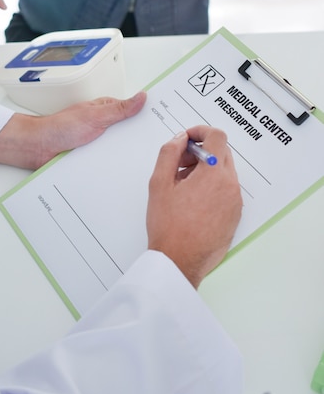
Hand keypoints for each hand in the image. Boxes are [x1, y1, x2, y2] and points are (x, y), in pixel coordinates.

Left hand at [0, 92, 146, 168]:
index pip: (133, 111)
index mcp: (106, 111)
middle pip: (129, 132)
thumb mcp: (94, 116)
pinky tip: (121, 172)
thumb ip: (119, 109)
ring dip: (126, 155)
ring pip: (120, 149)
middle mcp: (103, 125)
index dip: (148, 115)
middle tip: (159, 147)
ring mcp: (98, 142)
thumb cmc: (60, 127)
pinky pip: (108, 161)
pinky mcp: (92, 157)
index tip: (165, 121)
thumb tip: (141, 97)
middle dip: (140, 139)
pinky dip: (114, 165)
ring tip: (143, 163)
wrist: (38, 148)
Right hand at [146, 126, 242, 288]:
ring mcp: (235, 202)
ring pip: (224, 171)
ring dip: (206, 170)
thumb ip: (169, 153)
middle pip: (221, 153)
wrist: (179, 262)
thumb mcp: (159, 183)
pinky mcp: (235, 215)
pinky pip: (227, 189)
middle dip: (200, 152)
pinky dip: (212, 186)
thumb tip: (180, 139)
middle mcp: (230, 185)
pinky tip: (192, 201)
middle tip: (179, 165)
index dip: (200, 131)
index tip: (187, 138)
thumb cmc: (168, 227)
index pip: (216, 136)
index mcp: (213, 174)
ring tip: (182, 186)